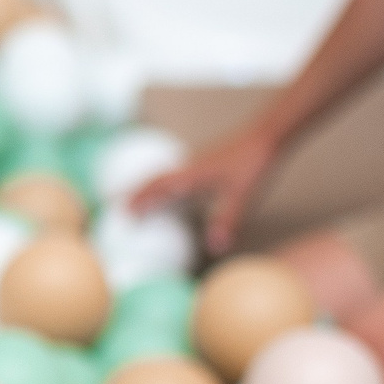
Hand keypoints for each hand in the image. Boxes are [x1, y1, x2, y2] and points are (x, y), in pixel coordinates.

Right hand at [129, 128, 281, 253]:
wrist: (266, 137)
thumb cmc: (254, 164)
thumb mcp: (242, 196)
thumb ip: (228, 221)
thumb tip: (215, 247)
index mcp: (192, 175)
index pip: (158, 187)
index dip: (140, 200)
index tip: (125, 213)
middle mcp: (189, 166)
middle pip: (154, 178)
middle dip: (135, 191)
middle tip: (117, 203)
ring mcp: (196, 161)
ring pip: (163, 173)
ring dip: (147, 184)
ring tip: (136, 195)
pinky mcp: (205, 160)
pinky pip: (175, 171)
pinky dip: (164, 180)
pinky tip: (172, 188)